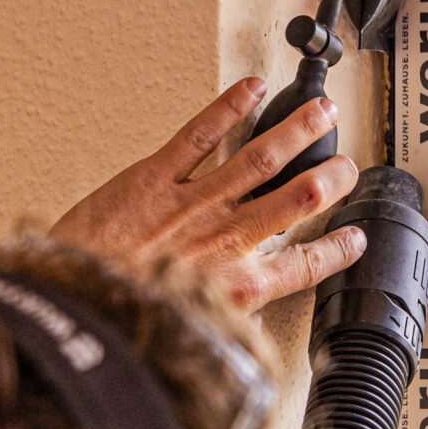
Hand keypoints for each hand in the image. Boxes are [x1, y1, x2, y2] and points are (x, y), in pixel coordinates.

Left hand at [51, 80, 366, 312]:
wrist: (72, 303)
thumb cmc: (126, 320)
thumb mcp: (194, 337)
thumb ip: (231, 325)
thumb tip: (248, 331)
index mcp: (239, 285)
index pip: (306, 264)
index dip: (337, 249)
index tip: (355, 238)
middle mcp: (224, 240)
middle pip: (296, 199)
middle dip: (331, 178)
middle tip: (349, 165)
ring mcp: (192, 204)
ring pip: (259, 159)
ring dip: (296, 131)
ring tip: (321, 112)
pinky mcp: (153, 178)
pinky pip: (199, 135)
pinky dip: (230, 108)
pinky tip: (251, 91)